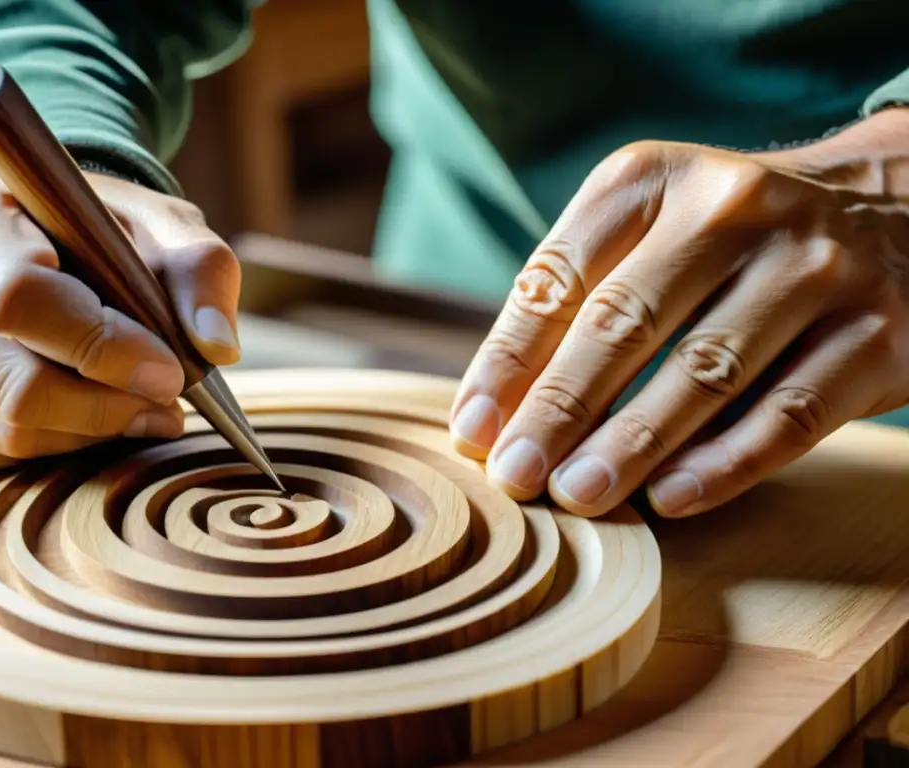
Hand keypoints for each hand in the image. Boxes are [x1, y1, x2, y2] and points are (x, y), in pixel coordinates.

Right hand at [0, 171, 240, 469]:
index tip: (170, 372)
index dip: (104, 348)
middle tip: (168, 403)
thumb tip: (216, 348)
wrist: (20, 242)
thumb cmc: (90, 232)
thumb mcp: (152, 223)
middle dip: (111, 406)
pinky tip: (87, 416)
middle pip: (13, 386)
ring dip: (93, 432)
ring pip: (5, 434)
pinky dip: (55, 446)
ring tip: (142, 407)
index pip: (19, 300)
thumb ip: (198, 269)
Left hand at [450, 108, 908, 517]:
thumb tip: (493, 415)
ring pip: (705, 371)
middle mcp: (736, 207)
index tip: (473, 432)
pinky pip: (789, 413)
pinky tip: (670, 499)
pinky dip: (724, 464)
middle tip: (515, 476)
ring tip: (577, 496)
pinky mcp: (878, 333)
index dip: (507, 361)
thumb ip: (576, 304)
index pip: (559, 276)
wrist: (890, 207)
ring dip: (632, 443)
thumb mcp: (647, 234)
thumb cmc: (729, 241)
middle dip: (559, 409)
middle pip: (625, 322)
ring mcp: (815, 267)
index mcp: (654, 180)